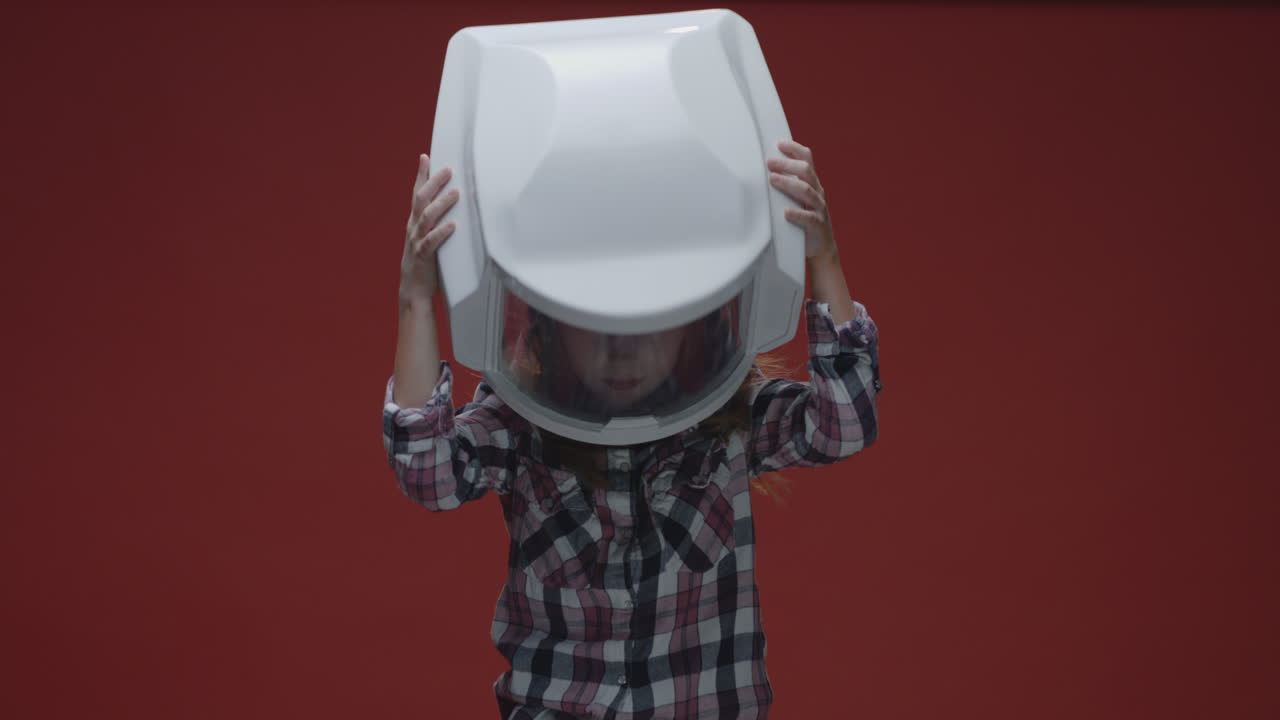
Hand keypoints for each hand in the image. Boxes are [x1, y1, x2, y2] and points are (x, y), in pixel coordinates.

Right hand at [400, 154, 459, 302]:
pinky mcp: (423, 256)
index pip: (416, 193)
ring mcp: (417, 241)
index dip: (421, 175)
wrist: (413, 289)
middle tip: (449, 170)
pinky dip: (442, 232)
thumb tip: (454, 206)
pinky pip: (431, 242)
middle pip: (421, 199)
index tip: (425, 157)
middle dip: (434, 182)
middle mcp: (413, 228)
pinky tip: (453, 225)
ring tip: (456, 193)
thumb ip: (435, 222)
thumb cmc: (425, 262)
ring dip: (442, 204)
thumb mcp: (427, 237)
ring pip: (427, 217)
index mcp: (414, 222)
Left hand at [767, 139, 836, 259]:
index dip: (795, 149)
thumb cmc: (805, 220)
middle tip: (770, 162)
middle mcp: (818, 193)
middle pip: (806, 171)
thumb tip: (765, 170)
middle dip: (787, 164)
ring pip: (807, 191)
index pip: (807, 160)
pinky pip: (810, 218)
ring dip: (788, 183)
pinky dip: (797, 214)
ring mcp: (819, 208)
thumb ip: (788, 185)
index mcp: (813, 184)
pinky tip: (786, 213)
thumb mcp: (798, 199)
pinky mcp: (818, 226)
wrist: (821, 247)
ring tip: (773, 179)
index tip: (779, 143)